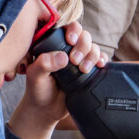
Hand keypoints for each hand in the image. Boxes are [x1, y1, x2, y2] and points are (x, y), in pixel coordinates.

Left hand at [8, 23, 105, 138]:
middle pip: (84, 36)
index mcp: (54, 45)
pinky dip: (103, 60)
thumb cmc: (38, 90)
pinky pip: (101, 59)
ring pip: (93, 47)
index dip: (73, 30)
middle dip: (83, 46)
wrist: (46, 110)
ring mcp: (80, 59)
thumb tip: (63, 57)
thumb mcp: (35, 76)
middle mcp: (69, 49)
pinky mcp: (90, 70)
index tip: (71, 40)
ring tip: (84, 69)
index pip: (67, 28)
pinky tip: (100, 65)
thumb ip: (44, 64)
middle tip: (75, 61)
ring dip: (92, 55)